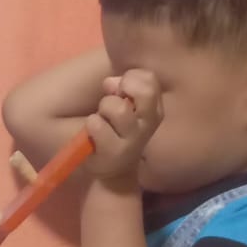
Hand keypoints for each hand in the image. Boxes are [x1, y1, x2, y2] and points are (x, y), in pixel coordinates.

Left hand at [85, 68, 162, 182]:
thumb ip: (124, 88)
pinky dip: (91, 124)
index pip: (150, 79)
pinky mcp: (114, 152)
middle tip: (112, 99)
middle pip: (146, 92)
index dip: (131, 78)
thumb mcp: (127, 105)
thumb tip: (110, 83)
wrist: (114, 168)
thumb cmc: (118, 130)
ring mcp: (133, 140)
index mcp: (155, 109)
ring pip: (119, 108)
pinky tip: (93, 133)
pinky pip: (97, 125)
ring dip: (104, 108)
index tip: (120, 89)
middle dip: (124, 88)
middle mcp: (148, 124)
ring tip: (102, 119)